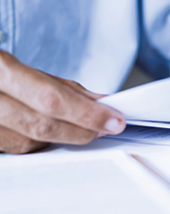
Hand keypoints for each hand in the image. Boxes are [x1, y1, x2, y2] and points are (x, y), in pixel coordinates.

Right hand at [0, 50, 125, 153]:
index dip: (86, 113)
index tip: (114, 119)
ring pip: (26, 143)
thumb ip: (55, 84)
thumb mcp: (11, 63)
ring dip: (59, 138)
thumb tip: (97, 101)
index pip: (49, 99)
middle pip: (40, 126)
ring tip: (80, 127)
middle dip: (80, 128)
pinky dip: (34, 143)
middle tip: (107, 126)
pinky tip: (48, 133)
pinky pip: (11, 150)